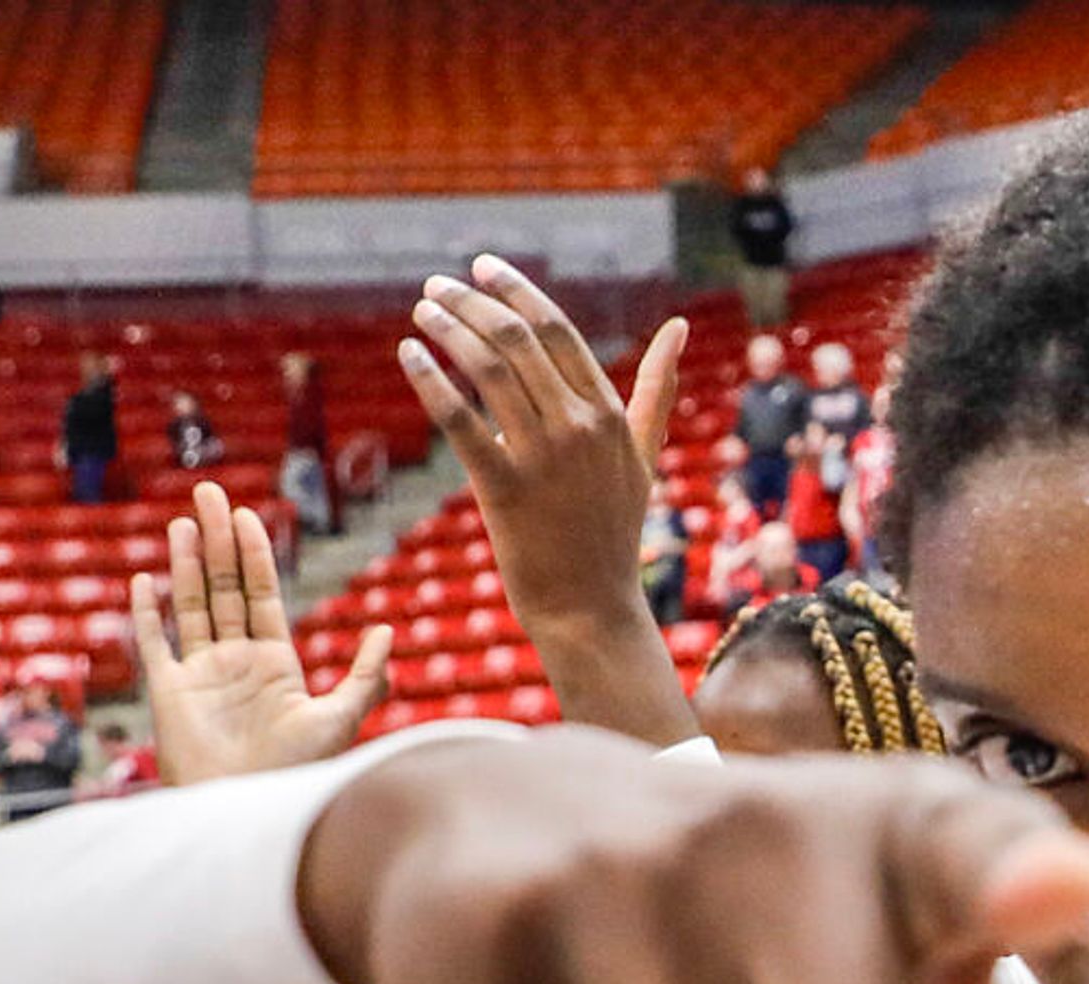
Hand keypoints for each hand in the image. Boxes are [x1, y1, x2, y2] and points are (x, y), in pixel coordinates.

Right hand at [129, 485, 391, 783]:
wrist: (249, 810)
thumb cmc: (298, 772)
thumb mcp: (340, 719)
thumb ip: (366, 676)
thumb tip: (386, 630)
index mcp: (275, 664)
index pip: (262, 595)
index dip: (254, 554)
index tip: (247, 515)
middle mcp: (236, 663)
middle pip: (222, 588)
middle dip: (216, 540)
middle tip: (208, 492)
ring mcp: (200, 675)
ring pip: (190, 605)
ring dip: (185, 563)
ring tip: (184, 521)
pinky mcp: (169, 693)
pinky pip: (154, 644)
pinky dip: (147, 613)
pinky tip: (143, 580)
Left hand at [401, 256, 686, 641]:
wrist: (593, 610)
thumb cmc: (612, 532)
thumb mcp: (642, 456)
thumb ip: (657, 390)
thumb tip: (681, 327)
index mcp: (609, 415)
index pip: (557, 330)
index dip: (515, 291)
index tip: (480, 267)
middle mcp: (580, 428)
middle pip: (517, 340)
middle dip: (470, 302)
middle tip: (435, 286)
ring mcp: (544, 459)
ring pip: (487, 370)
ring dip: (446, 331)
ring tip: (421, 313)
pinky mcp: (506, 491)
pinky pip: (460, 422)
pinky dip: (430, 381)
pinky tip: (408, 355)